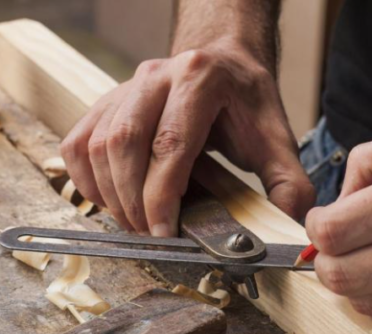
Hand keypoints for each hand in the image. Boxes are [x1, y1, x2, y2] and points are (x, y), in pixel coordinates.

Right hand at [61, 41, 314, 235]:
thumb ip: (287, 181)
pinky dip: (85, 179)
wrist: (220, 61)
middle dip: (132, 200)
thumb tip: (293, 225)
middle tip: (149, 234)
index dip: (161, 196)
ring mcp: (124, 88)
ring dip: (109, 194)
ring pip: (96, 145)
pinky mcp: (105, 103)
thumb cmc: (243, 100)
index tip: (163, 232)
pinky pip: (78, 143)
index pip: (169, 144)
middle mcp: (155, 77)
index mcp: (199, 79)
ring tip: (133, 222)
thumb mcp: (275, 135)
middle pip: (124, 144)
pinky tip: (108, 199)